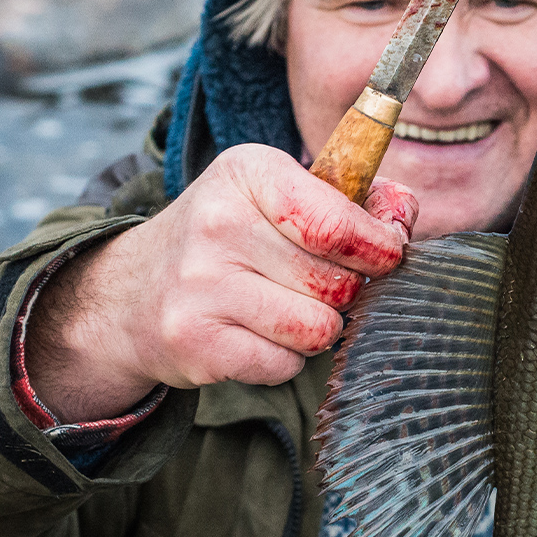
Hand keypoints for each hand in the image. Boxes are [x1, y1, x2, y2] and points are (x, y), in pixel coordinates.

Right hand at [25, 144, 416, 423]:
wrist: (131, 291)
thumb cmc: (231, 236)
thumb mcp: (282, 193)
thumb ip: (357, 198)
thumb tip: (404, 218)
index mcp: (248, 172)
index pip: (336, 222)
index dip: (377, 246)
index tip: (386, 254)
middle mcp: (218, 224)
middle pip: (335, 282)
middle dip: (343, 291)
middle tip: (318, 283)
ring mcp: (200, 285)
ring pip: (317, 328)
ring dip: (317, 327)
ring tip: (286, 307)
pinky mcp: (194, 341)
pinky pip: (285, 364)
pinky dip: (285, 357)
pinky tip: (257, 333)